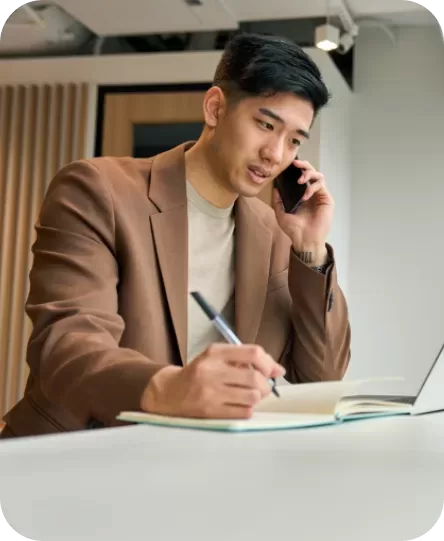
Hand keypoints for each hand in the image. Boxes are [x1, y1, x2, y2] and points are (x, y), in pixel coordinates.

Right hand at [141, 344, 285, 418]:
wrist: (170, 393)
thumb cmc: (200, 373)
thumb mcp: (217, 357)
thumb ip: (246, 359)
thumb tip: (279, 370)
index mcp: (215, 353)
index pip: (253, 353)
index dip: (268, 363)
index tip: (271, 371)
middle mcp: (212, 371)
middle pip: (254, 377)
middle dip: (265, 384)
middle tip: (263, 387)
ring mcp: (210, 393)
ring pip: (252, 396)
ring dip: (257, 397)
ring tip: (251, 395)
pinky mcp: (210, 412)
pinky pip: (243, 412)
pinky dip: (248, 409)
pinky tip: (240, 405)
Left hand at [273, 159, 333, 264]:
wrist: (305, 241)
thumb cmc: (294, 230)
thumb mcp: (281, 214)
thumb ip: (277, 201)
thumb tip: (274, 188)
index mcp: (301, 195)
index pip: (301, 176)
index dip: (297, 169)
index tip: (289, 164)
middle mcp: (312, 193)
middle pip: (311, 172)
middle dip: (304, 165)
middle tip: (296, 163)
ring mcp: (320, 196)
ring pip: (318, 175)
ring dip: (309, 174)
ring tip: (300, 180)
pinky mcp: (326, 199)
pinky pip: (321, 186)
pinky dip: (312, 187)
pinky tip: (305, 196)